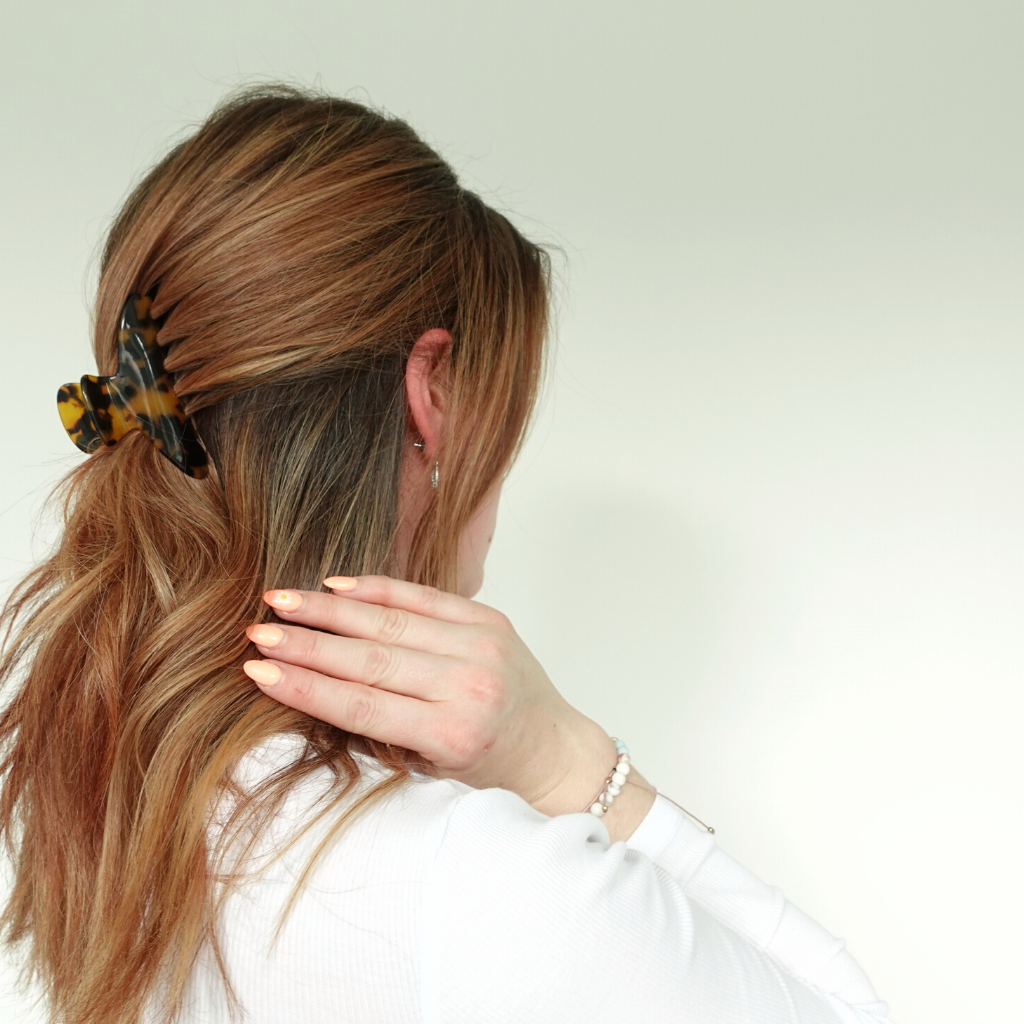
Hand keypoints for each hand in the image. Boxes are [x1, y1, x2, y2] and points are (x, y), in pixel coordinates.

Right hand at [242, 575, 654, 829]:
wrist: (553, 750)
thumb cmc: (488, 770)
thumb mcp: (433, 769)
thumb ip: (380, 731)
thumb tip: (309, 688)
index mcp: (453, 734)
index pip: (363, 705)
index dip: (306, 687)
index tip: (258, 672)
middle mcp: (469, 685)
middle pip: (370, 658)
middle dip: (306, 644)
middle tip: (257, 632)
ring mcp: (482, 646)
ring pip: (391, 622)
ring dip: (330, 609)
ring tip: (282, 600)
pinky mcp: (489, 619)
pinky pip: (423, 596)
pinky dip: (378, 588)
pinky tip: (337, 584)